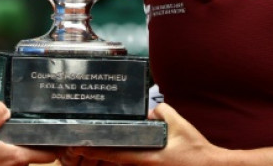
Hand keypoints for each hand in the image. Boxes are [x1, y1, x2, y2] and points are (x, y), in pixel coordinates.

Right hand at [0, 100, 57, 165]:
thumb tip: (5, 107)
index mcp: (16, 157)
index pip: (49, 154)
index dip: (57, 145)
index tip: (61, 136)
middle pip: (32, 155)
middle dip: (29, 142)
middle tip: (24, 127)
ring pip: (17, 160)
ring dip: (14, 149)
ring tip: (4, 135)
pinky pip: (6, 165)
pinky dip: (3, 157)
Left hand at [59, 103, 224, 165]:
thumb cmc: (196, 150)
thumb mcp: (179, 124)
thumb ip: (161, 112)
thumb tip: (148, 111)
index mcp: (146, 158)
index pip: (113, 154)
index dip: (94, 150)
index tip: (77, 146)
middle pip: (113, 162)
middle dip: (96, 154)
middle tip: (76, 147)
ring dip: (108, 158)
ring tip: (89, 151)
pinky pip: (133, 165)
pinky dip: (122, 160)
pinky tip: (115, 152)